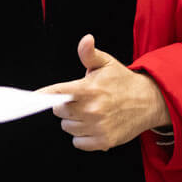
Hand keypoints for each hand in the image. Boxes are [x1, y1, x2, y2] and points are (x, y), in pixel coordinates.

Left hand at [39, 34, 170, 151]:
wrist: (149, 101)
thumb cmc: (123, 81)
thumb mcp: (106, 63)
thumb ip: (89, 53)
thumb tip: (86, 39)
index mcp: (89, 89)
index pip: (58, 93)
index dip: (43, 95)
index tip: (31, 98)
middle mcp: (92, 110)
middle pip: (59, 111)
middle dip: (65, 105)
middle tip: (79, 100)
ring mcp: (98, 127)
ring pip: (67, 127)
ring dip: (73, 121)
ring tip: (88, 112)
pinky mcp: (104, 141)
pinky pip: (78, 142)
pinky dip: (82, 136)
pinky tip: (92, 125)